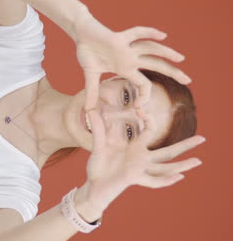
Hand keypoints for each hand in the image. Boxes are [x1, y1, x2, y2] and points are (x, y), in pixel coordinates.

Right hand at [73, 14, 190, 109]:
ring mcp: (126, 48)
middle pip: (155, 65)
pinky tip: (163, 35)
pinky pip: (136, 33)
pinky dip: (149, 33)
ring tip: (181, 58)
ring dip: (166, 53)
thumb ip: (92, 91)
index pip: (142, 84)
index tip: (139, 108)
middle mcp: (130, 58)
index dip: (144, 96)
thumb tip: (87, 110)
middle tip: (188, 81)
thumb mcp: (90, 75)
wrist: (82, 33)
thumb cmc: (88, 52)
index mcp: (125, 68)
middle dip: (172, 72)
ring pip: (150, 49)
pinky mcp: (119, 38)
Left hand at [79, 109, 204, 209]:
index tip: (142, 109)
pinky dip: (165, 180)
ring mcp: (140, 170)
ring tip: (198, 161)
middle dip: (185, 145)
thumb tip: (91, 110)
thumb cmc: (99, 166)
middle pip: (168, 152)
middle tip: (202, 138)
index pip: (150, 131)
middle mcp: (142, 159)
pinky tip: (179, 177)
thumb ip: (98, 129)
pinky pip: (153, 181)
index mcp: (135, 148)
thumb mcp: (99, 145)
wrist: (93, 184)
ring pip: (165, 167)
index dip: (149, 120)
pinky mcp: (134, 179)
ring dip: (182, 165)